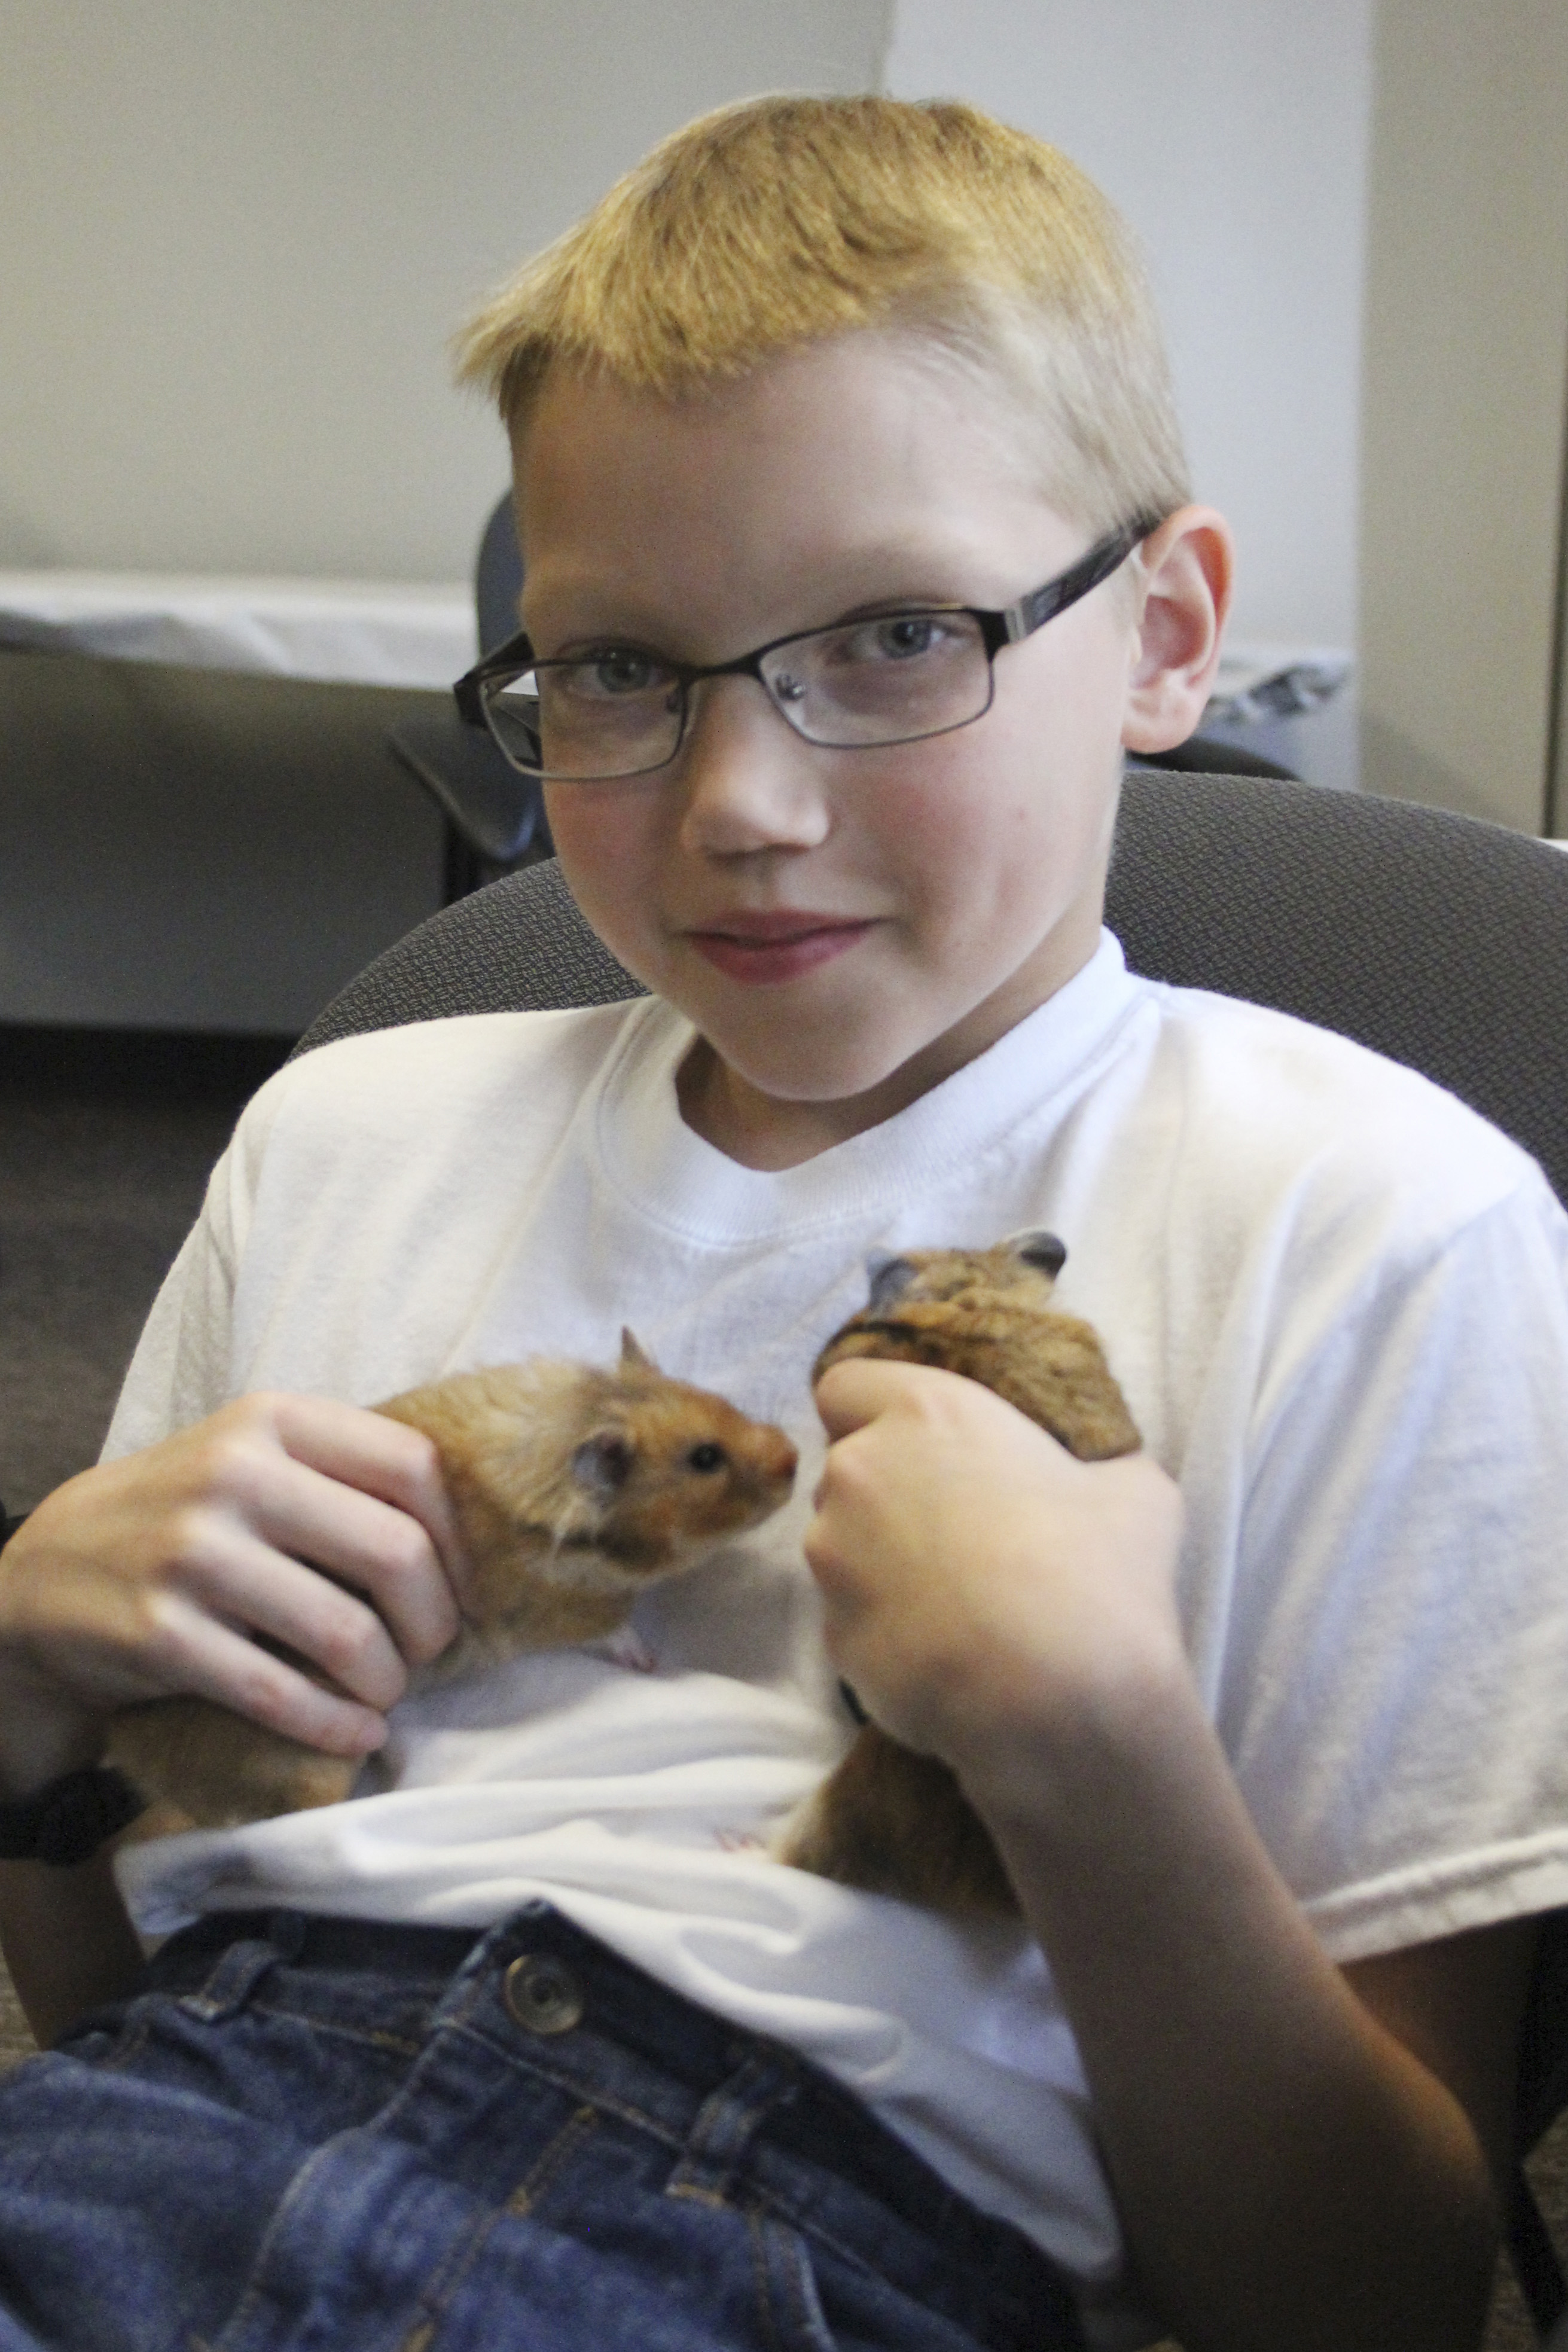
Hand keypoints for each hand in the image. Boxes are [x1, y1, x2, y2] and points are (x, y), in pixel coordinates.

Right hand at [0, 1393, 464, 1797]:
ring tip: (385, 1693)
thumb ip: (345, 1475)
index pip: (415, 1467)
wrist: (52, 1567)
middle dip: (434, 1621)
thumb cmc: (191, 1516)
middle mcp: (235, 1473)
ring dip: (388, 1682)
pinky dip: (336, 1726)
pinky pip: (282, 1694)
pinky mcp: (162, 1634)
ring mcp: (193, 1553)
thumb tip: (464, 1546)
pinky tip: (355, 1734)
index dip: (459, 1541)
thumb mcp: (257, 1457)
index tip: (464, 1589)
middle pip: (395, 1552)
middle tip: (430, 1651)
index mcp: (274, 1420)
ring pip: (346, 1633)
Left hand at [806, 1358, 1185, 1797]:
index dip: (874, 1411)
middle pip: (849, 1467)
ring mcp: (835, 1557)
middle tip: (955, 1529)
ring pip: (840, 1543)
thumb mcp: (1134, 1489)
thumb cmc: (1100, 1575)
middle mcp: (860, 1472)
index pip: (846, 1385)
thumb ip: (1088, 1463)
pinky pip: (850, 1616)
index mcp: (926, 1413)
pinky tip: (943, 1652)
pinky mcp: (831, 1636)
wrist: (1057, 1702)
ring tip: (953, 1602)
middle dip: (887, 1491)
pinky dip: (884, 1626)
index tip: (919, 1443)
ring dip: (880, 1560)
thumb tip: (1090, 1476)